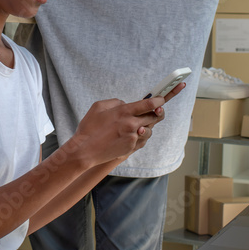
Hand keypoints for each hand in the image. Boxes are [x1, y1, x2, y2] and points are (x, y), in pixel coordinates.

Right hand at [70, 83, 185, 168]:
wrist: (85, 151)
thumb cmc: (89, 128)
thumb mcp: (99, 106)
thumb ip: (116, 103)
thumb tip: (127, 105)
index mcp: (124, 112)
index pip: (150, 104)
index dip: (161, 100)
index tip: (163, 98)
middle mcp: (131, 124)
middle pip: (155, 116)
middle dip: (158, 112)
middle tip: (158, 109)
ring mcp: (133, 137)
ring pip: (150, 129)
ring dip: (148, 125)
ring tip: (139, 124)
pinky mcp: (131, 147)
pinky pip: (143, 140)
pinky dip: (141, 135)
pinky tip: (133, 134)